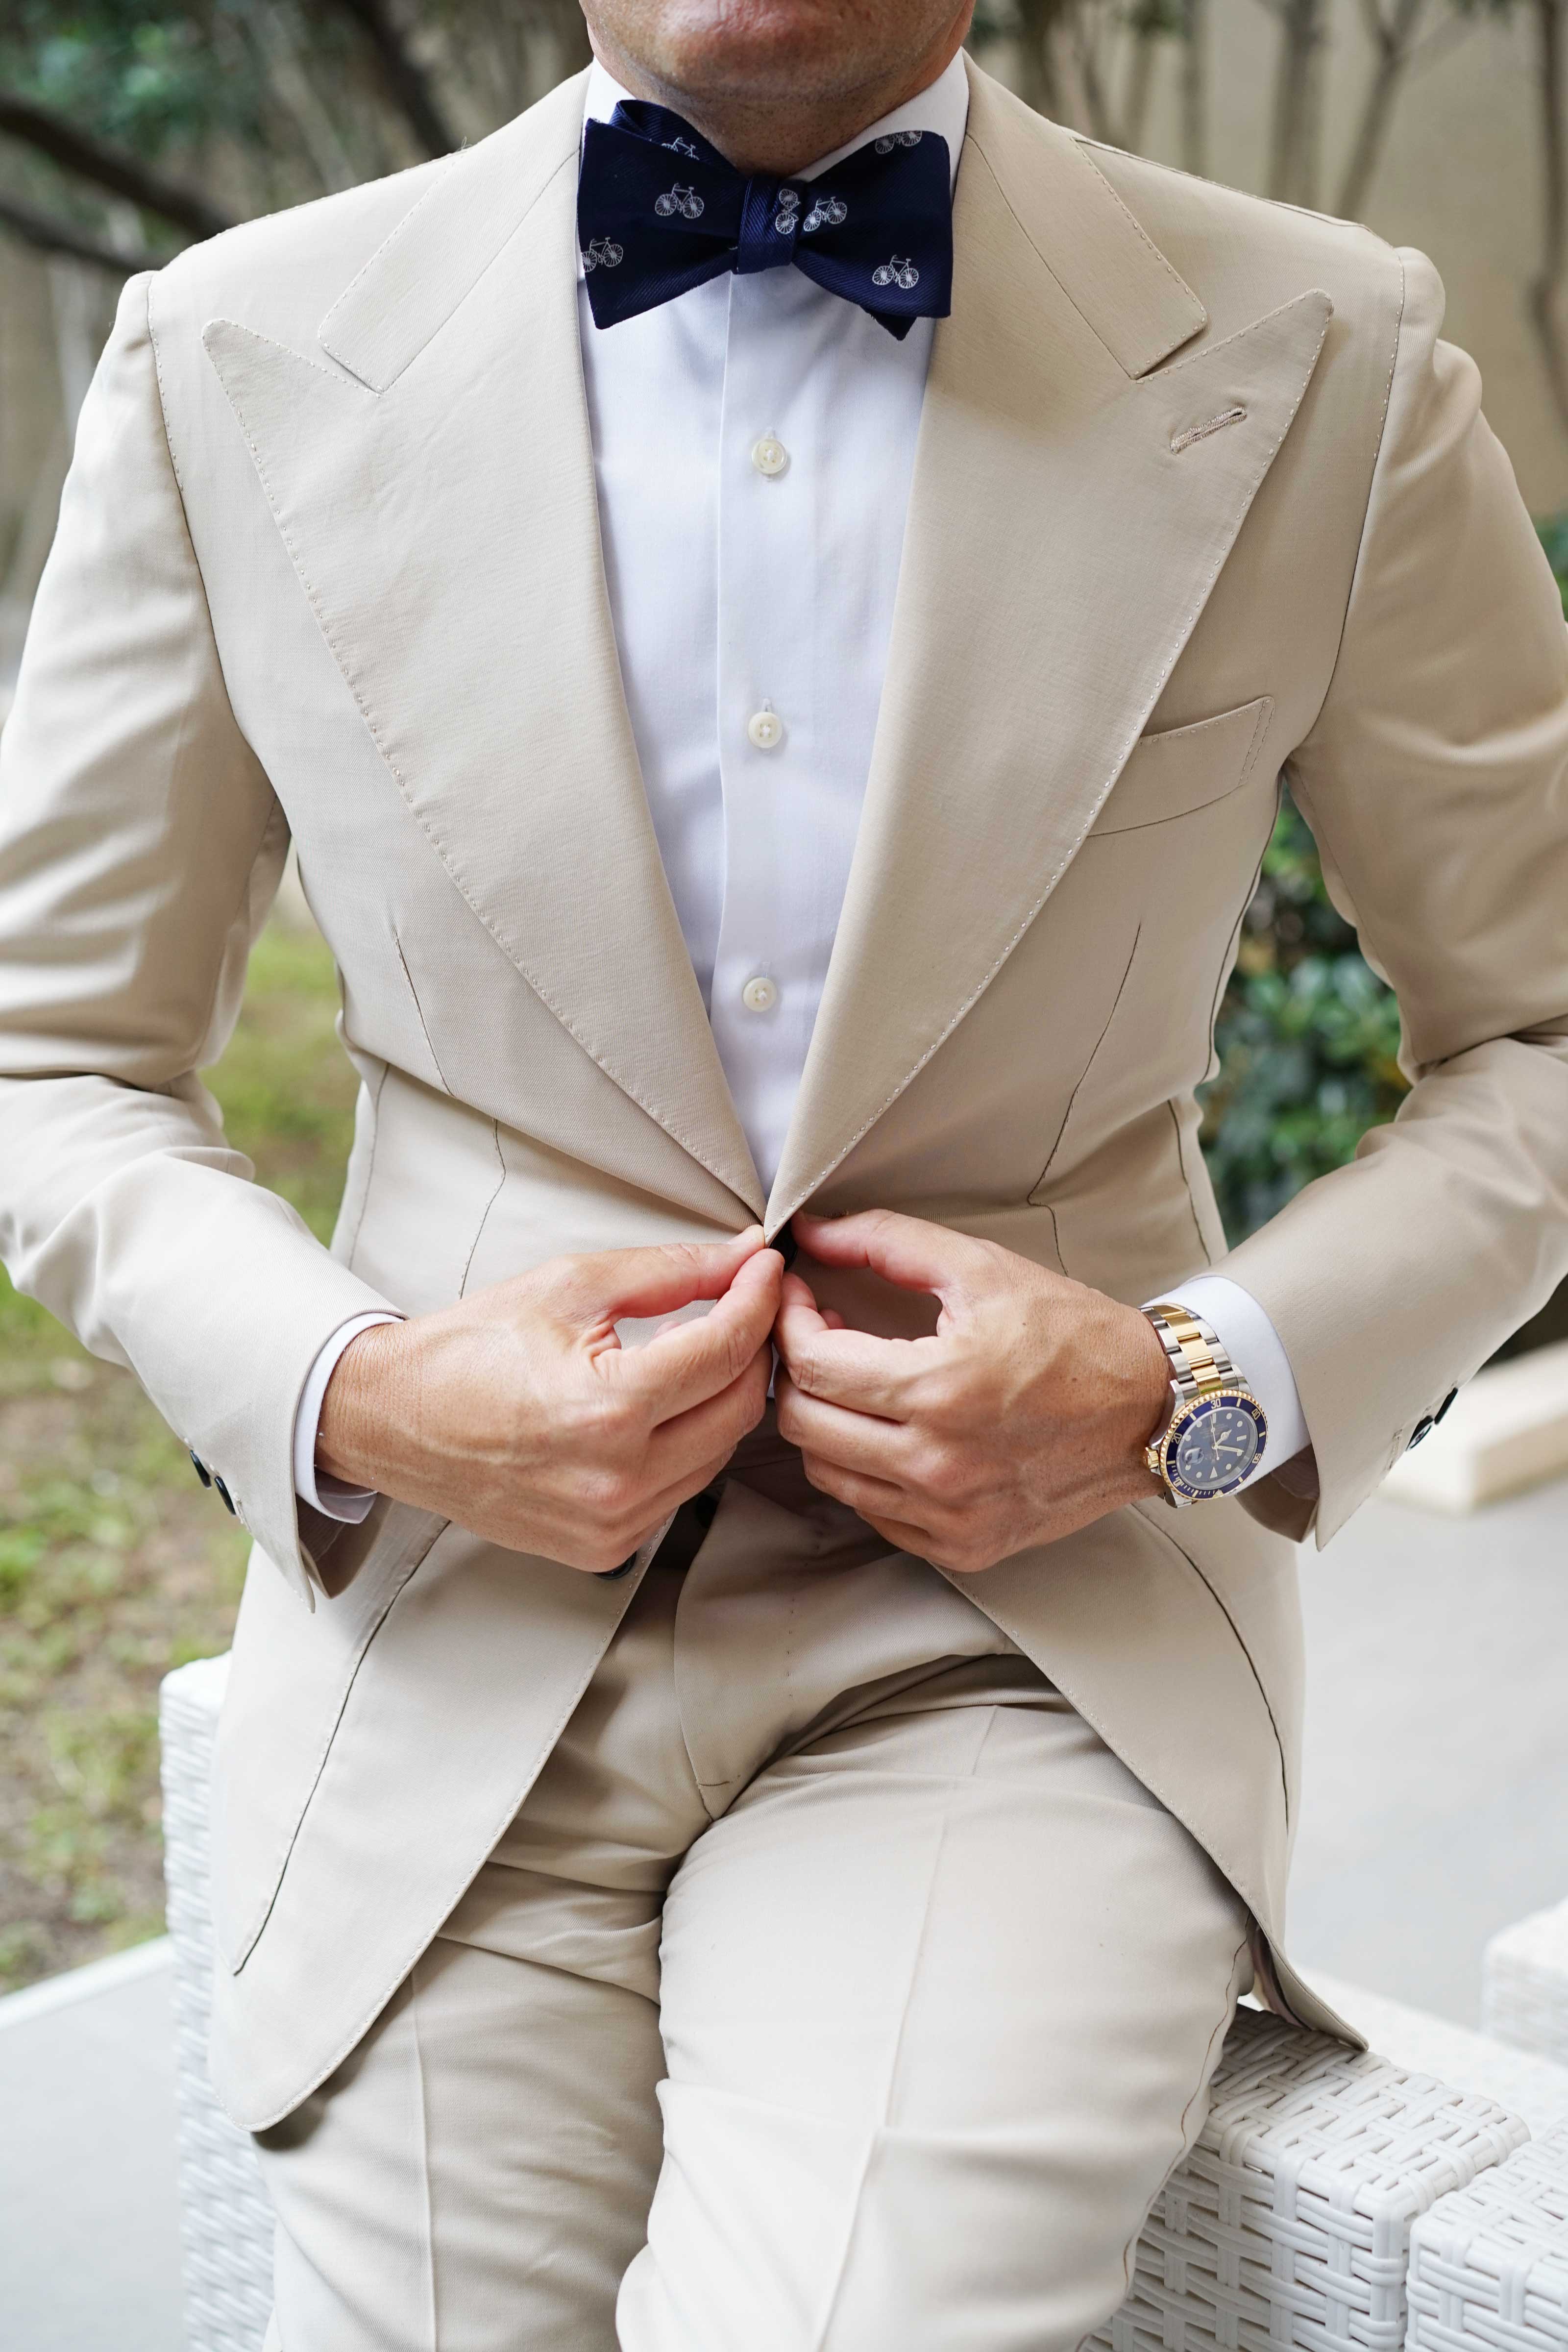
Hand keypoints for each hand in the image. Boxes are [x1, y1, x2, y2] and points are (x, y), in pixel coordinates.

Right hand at [318, 1228, 781, 1571]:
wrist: (395, 1420)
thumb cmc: (470, 1349)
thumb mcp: (571, 1287)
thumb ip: (669, 1271)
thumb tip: (741, 1257)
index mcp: (607, 1410)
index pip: (725, 1350)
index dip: (757, 1299)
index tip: (764, 1267)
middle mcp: (617, 1480)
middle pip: (739, 1408)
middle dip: (753, 1348)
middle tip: (745, 1303)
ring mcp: (612, 1523)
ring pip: (719, 1453)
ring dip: (722, 1397)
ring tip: (699, 1349)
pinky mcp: (605, 1548)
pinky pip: (682, 1489)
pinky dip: (688, 1442)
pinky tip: (663, 1405)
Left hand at [772, 1210, 1170, 1571]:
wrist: (1152, 1410)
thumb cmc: (1072, 1333)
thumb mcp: (982, 1267)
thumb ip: (886, 1240)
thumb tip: (810, 1230)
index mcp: (940, 1389)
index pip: (812, 1364)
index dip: (788, 1322)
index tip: (800, 1299)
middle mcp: (938, 1464)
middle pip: (803, 1424)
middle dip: (795, 1371)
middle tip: (821, 1337)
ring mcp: (949, 1515)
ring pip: (827, 1473)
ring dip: (825, 1420)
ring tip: (856, 1381)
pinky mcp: (962, 1546)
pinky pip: (872, 1511)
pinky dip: (864, 1469)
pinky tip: (891, 1430)